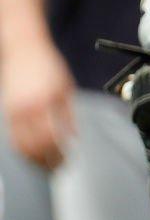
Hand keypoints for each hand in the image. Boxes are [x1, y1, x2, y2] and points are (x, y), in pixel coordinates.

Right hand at [1, 36, 74, 169]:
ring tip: (45, 166)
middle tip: (57, 169)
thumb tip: (73, 138)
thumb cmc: (48, 66)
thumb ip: (68, 115)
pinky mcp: (7, 112)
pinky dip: (22, 149)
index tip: (67, 161)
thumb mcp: (65, 88)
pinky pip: (13, 137)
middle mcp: (27, 109)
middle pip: (34, 147)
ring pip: (20, 146)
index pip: (51, 138)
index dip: (58, 154)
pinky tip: (32, 153)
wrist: (24, 50)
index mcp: (46, 103)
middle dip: (46, 162)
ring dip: (33, 159)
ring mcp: (14, 112)